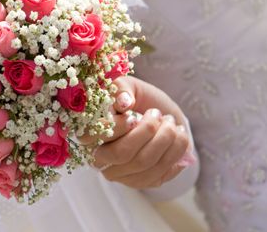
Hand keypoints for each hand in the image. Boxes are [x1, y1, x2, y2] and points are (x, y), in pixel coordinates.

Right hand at [80, 76, 194, 188]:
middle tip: (159, 115)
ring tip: (173, 124)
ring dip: (166, 141)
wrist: (153, 112)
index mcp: (87, 132)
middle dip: (147, 131)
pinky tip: (179, 140)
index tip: (133, 115)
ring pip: (143, 164)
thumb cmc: (133, 97)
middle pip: (121, 153)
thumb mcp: (126, 85)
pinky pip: (157, 176)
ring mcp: (118, 172)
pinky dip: (174, 155)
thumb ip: (121, 88)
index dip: (116, 127)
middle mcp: (98, 156)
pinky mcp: (138, 181)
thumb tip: (124, 102)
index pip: (93, 137)